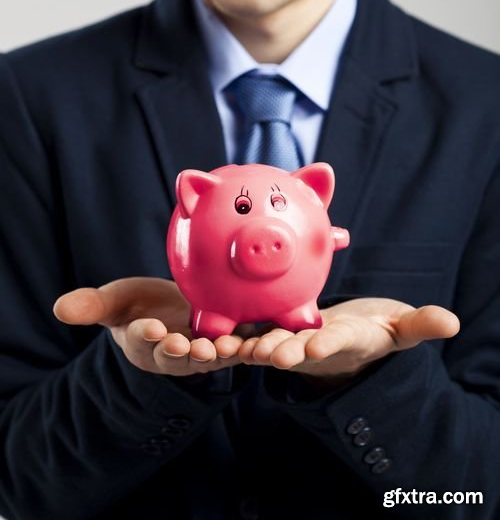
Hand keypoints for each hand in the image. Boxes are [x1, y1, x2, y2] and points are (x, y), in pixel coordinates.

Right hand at [53, 277, 244, 375]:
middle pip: (183, 356)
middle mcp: (177, 353)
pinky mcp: (231, 338)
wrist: (173, 307)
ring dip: (224, 352)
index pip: (144, 342)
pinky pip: (245, 345)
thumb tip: (59, 308)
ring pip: (216, 354)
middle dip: (189, 352)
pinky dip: (254, 343)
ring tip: (231, 346)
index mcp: (146, 343)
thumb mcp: (114, 302)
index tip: (150, 329)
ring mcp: (205, 348)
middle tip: (196, 348)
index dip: (147, 337)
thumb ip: (92, 306)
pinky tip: (264, 338)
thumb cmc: (139, 304)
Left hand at [238, 297, 459, 384]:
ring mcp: (290, 341)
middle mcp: (313, 346)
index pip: (334, 343)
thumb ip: (420, 325)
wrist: (347, 338)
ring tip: (234, 348)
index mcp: (343, 340)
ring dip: (249, 347)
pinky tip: (212, 335)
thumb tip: (451, 323)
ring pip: (266, 343)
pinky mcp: (272, 332)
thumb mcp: (400, 330)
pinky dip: (232, 334)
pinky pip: (249, 332)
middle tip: (267, 355)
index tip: (315, 349)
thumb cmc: (375, 331)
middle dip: (282, 350)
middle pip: (295, 348)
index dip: (324, 346)